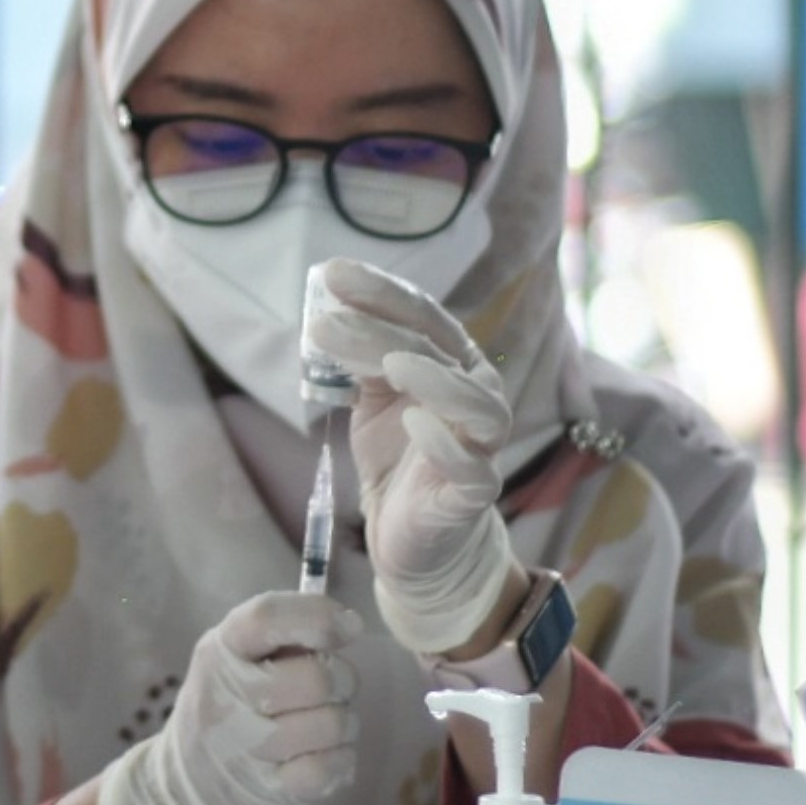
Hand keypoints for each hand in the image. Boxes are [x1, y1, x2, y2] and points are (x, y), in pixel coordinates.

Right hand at [96, 591, 358, 804]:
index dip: (318, 616)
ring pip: (332, 723)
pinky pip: (329, 767)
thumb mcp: (234, 658)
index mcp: (220, 651)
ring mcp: (245, 747)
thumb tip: (348, 623)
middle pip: (317, 677)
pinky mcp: (268, 790)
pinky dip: (340, 760)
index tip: (351, 626)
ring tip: (321, 725)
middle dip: (342, 681)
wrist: (185, 785)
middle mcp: (226, 695)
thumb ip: (283, 635)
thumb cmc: (228, 706)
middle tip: (328, 691)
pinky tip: (324, 756)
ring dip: (343, 723)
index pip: (267, 617)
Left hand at [302, 256, 517, 655]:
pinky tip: (418, 425)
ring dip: (437, 380)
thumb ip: (357, 356)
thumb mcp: (371, 397)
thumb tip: (324, 309)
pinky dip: (448, 445)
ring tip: (394, 364)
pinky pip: (473, 470)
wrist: (411, 532)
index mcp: (450, 364)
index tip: (332, 272)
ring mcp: (480, 446)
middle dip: (383, 331)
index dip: (382, 293)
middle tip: (326, 323)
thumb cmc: (397, 454)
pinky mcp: (474, 494)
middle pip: (439, 353)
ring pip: (478, 405)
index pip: (423, 316)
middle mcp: (475, 396)